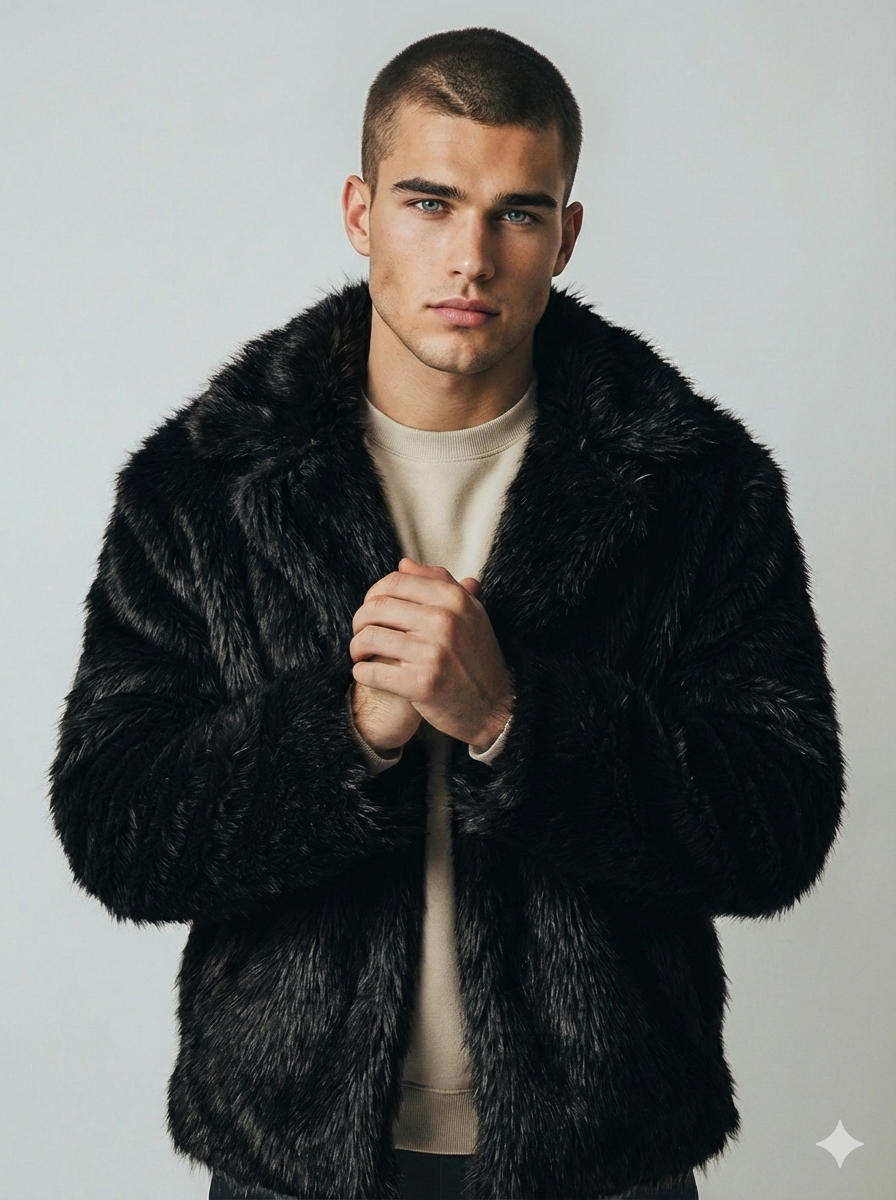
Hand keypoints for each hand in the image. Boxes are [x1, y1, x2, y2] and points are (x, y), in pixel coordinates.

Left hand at [349, 558, 514, 746]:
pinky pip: (371, 671)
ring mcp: (433, 653)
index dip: (374, 593)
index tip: (371, 608)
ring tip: (361, 654)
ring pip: (368, 638)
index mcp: (454, 599)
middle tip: (361, 633)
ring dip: (356, 648)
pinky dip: (362, 673)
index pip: (395, 582)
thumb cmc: (477, 658)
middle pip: (376, 608)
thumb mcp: (469, 613)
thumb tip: (403, 564)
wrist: (495, 707)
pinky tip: (367, 673)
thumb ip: (439, 584)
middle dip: (359, 621)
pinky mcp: (421, 684)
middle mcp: (444, 621)